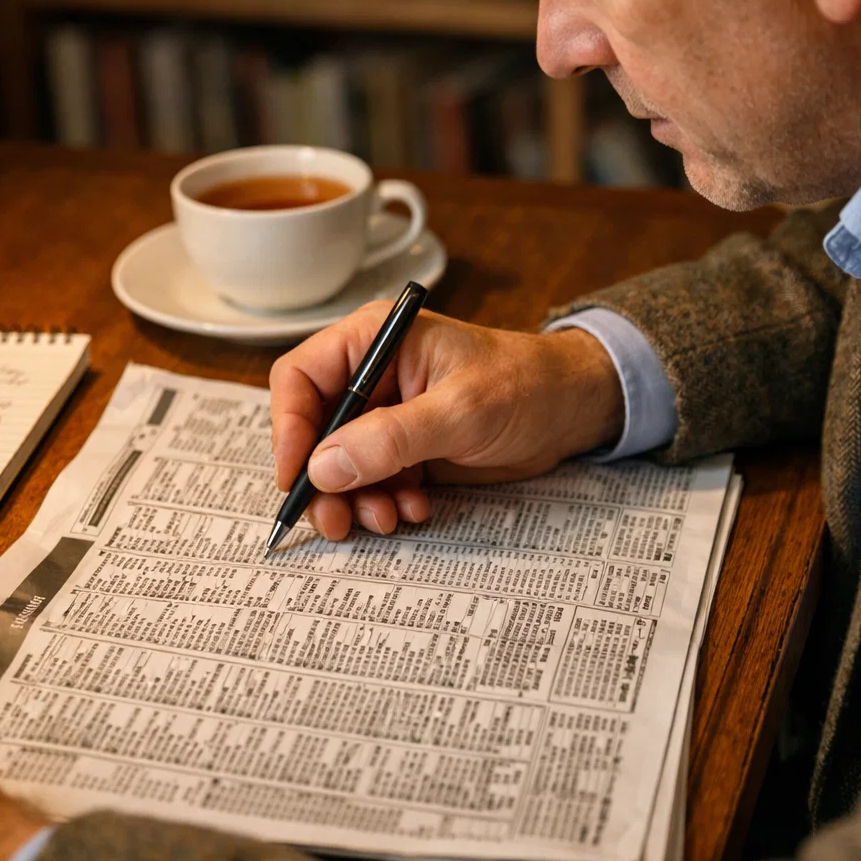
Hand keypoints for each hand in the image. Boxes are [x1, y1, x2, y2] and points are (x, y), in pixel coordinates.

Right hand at [270, 304, 622, 540]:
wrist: (572, 409)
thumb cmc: (524, 384)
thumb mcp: (460, 410)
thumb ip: (391, 437)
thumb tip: (325, 466)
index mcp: (373, 340)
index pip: (300, 378)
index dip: (289, 428)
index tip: (296, 475)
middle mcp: (371, 376)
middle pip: (313, 431)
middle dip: (322, 480)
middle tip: (335, 520)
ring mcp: (387, 415)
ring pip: (340, 465)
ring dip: (354, 500)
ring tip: (386, 519)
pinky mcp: (405, 449)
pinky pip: (372, 482)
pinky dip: (384, 503)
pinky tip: (415, 510)